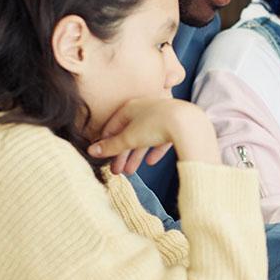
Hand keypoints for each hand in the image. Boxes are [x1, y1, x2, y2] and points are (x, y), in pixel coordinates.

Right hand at [87, 97, 218, 168]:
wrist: (188, 123)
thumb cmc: (155, 125)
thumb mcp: (129, 138)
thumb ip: (111, 146)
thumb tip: (91, 151)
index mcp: (131, 107)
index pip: (113, 125)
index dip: (106, 141)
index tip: (101, 155)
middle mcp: (146, 108)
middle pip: (129, 134)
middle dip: (121, 154)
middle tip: (115, 171)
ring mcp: (162, 116)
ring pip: (144, 138)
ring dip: (136, 156)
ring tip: (130, 172)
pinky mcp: (176, 125)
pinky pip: (162, 139)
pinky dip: (155, 150)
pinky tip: (151, 162)